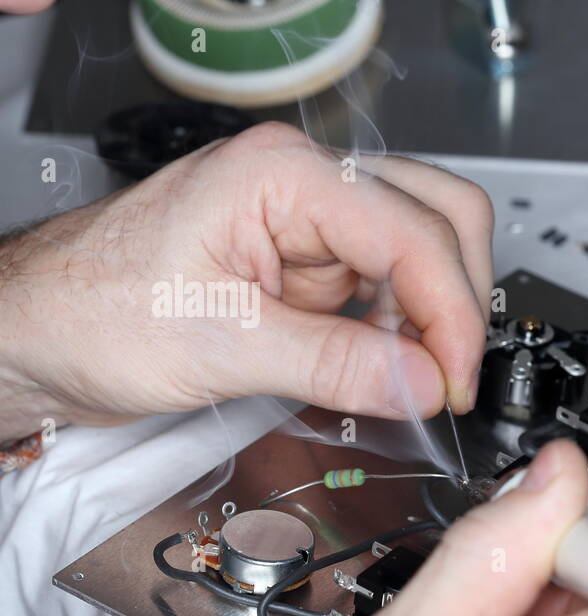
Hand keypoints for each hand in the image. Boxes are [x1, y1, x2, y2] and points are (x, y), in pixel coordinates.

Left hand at [0, 122, 493, 438]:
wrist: (34, 332)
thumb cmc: (88, 311)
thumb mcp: (219, 346)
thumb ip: (336, 364)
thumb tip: (426, 383)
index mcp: (283, 175)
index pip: (414, 232)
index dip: (451, 314)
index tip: (453, 383)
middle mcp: (306, 183)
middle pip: (442, 218)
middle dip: (458, 302)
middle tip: (448, 379)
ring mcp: (311, 220)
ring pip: (425, 251)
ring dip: (431, 319)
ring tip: (407, 382)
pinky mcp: (309, 261)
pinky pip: (388, 288)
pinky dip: (402, 332)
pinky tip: (381, 370)